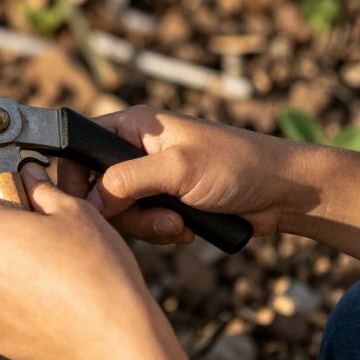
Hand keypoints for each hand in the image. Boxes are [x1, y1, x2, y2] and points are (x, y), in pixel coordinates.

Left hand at [0, 164, 203, 359]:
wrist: (114, 335)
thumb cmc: (96, 266)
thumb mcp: (74, 211)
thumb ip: (41, 188)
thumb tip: (27, 174)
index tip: (13, 200)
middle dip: (4, 235)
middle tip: (46, 240)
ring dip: (11, 272)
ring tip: (56, 277)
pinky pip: (1, 309)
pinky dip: (19, 305)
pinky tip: (54, 305)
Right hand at [58, 105, 320, 244]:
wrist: (284, 193)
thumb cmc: (237, 165)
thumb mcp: (177, 169)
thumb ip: (127, 180)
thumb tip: (88, 201)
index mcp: (135, 126)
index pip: (81, 145)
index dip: (75, 176)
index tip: (84, 204)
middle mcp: (138, 149)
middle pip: (98, 188)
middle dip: (125, 212)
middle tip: (156, 218)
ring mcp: (153, 178)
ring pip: (122, 212)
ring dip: (148, 226)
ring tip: (180, 224)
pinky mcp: (167, 203)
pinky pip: (144, 225)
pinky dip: (164, 233)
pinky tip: (189, 229)